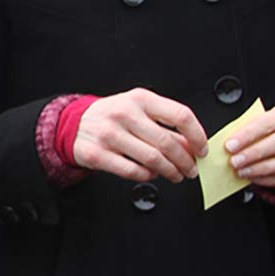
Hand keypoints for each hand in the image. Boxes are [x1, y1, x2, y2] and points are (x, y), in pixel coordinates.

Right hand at [71, 88, 208, 182]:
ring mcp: (109, 135)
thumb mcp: (138, 109)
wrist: (72, 124)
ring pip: (152, 159)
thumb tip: (192, 146)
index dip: (197, 136)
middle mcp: (124, 114)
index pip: (180, 116)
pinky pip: (132, 171)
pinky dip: (148, 176)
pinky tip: (152, 175)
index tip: (201, 150)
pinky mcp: (97, 154)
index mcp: (140, 99)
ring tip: (175, 175)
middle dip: (185, 161)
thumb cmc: (112, 116)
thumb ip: (165, 124)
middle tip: (191, 169)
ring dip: (170, 172)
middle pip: (167, 142)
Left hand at [226, 102, 274, 192]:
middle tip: (234, 162)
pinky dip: (270, 181)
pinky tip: (255, 179)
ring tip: (242, 172)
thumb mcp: (260, 125)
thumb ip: (247, 132)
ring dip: (260, 169)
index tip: (229, 146)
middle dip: (253, 154)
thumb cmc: (272, 133)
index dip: (248, 135)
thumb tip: (228, 146)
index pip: (269, 122)